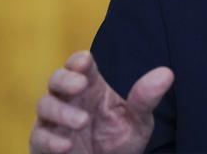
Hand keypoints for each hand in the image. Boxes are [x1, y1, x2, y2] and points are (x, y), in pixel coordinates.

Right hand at [29, 51, 173, 153]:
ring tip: (83, 122)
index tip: (85, 61)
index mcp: (92, 87)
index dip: (79, 61)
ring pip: (45, 105)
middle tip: (80, 85)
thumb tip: (167, 73)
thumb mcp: (139, 121)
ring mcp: (55, 122)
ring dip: (62, 112)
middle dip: (65, 79)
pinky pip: (39, 138)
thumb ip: (146, 99)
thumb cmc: (121, 142)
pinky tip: (67, 145)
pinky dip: (51, 140)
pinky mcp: (45, 144)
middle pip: (57, 79)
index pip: (80, 65)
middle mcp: (70, 100)